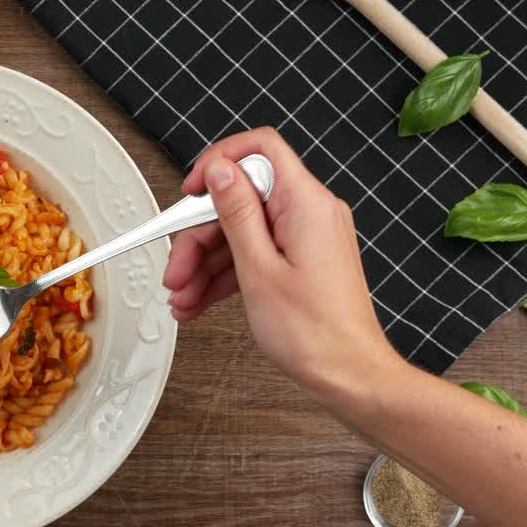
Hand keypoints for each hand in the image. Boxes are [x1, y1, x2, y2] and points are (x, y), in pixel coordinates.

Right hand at [161, 127, 395, 383]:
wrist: (349, 375)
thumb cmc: (315, 333)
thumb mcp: (258, 269)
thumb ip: (236, 213)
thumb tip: (220, 170)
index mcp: (305, 204)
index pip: (259, 150)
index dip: (219, 162)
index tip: (190, 191)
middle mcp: (310, 213)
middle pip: (240, 200)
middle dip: (200, 235)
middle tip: (177, 270)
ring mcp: (306, 237)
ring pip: (242, 232)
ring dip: (206, 263)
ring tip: (183, 297)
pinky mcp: (302, 259)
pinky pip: (255, 253)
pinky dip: (225, 275)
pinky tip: (199, 301)